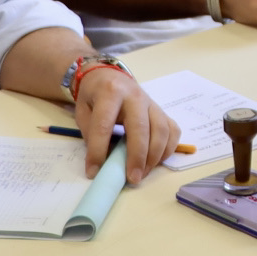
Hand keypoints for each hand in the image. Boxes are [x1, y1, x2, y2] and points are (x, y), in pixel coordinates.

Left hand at [72, 61, 182, 184]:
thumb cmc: (94, 97)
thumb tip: (103, 161)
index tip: (94, 171)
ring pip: (162, 130)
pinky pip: (172, 131)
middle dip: (137, 157)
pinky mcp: (162, 110)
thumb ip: (91, 133)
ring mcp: (152, 103)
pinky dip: (168, 149)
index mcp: (110, 92)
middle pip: (141, 128)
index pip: (104, 125)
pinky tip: (156, 161)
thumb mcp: (83, 111)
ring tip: (142, 173)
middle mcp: (135, 95)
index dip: (98, 151)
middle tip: (132, 179)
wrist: (109, 76)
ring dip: (154, 156)